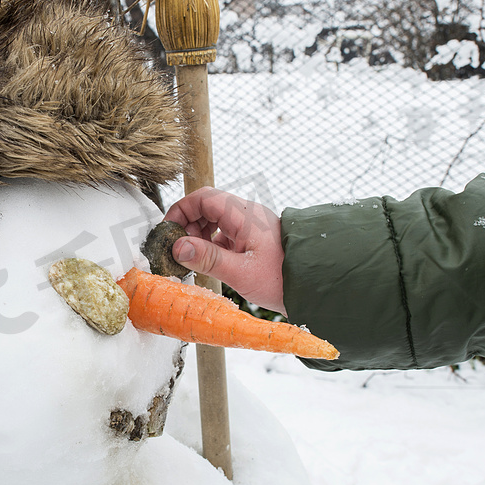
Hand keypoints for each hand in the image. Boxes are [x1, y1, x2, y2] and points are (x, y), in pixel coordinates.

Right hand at [164, 187, 286, 314]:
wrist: (315, 287)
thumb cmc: (283, 279)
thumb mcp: (241, 272)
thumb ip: (208, 258)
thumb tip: (178, 247)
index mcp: (244, 215)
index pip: (204, 198)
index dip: (181, 210)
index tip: (169, 231)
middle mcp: (247, 215)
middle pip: (207, 207)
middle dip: (188, 225)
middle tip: (179, 249)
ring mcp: (250, 226)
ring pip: (214, 220)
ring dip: (199, 235)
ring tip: (193, 258)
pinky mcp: (252, 239)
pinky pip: (224, 234)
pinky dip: (211, 245)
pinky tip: (208, 263)